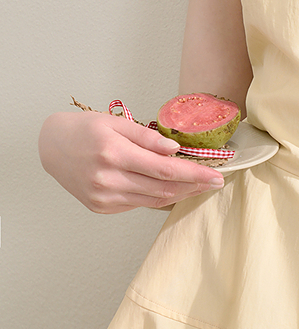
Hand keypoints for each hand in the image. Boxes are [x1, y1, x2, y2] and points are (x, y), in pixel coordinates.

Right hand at [38, 111, 224, 212]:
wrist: (52, 147)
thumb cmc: (84, 130)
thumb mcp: (116, 122)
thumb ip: (146, 136)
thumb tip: (174, 149)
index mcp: (114, 153)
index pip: (165, 169)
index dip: (194, 174)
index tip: (216, 174)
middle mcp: (109, 179)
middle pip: (163, 188)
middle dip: (194, 186)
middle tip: (216, 181)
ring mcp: (104, 197)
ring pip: (152, 200)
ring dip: (180, 194)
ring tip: (199, 185)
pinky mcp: (101, 207)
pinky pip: (137, 203)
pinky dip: (157, 196)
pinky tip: (171, 188)